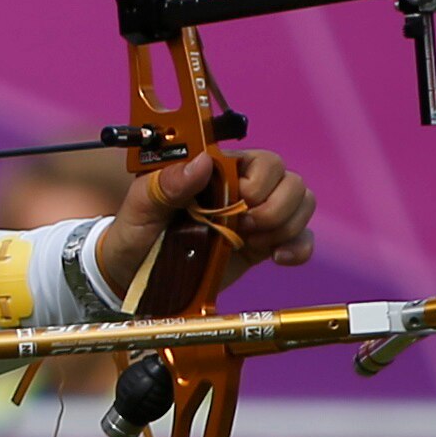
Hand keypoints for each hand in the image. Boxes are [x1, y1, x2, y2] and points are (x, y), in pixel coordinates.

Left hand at [92, 150, 316, 300]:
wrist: (133, 276)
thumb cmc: (135, 234)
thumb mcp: (141, 207)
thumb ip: (167, 184)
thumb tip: (202, 163)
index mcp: (215, 171)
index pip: (262, 160)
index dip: (260, 181)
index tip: (240, 201)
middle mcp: (241, 188)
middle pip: (289, 179)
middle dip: (275, 207)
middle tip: (243, 226)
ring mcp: (255, 216)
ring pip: (302, 202)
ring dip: (286, 224)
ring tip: (253, 242)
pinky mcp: (262, 245)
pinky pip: (301, 237)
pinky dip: (299, 246)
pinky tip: (278, 258)